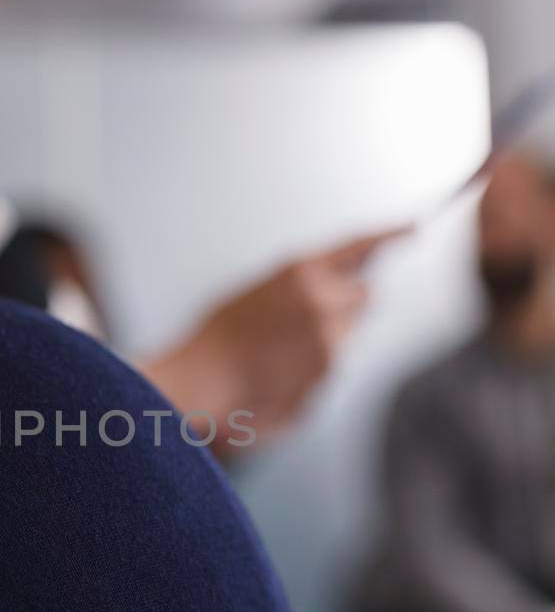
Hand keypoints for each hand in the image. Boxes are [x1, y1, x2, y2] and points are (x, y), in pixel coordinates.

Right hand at [140, 228, 407, 447]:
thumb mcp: (260, 290)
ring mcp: (329, 345)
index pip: (360, 244)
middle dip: (346, 304)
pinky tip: (276, 370)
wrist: (201, 382)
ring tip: (279, 350)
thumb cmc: (218, 336)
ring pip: (347, 336)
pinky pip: (331, 367)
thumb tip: (337, 287)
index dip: (390, 234)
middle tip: (306, 316)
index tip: (411, 228)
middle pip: (365, 297)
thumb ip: (306, 284)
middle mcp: (324, 305)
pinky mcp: (326, 378)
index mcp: (303, 272)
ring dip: (327, 339)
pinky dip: (311, 369)